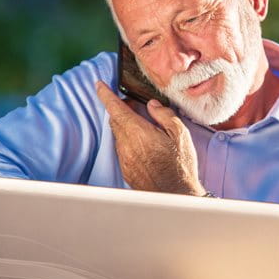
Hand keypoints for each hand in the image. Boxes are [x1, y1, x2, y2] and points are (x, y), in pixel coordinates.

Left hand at [95, 81, 204, 195]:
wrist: (174, 194)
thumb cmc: (180, 165)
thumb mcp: (180, 134)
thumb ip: (164, 115)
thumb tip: (152, 105)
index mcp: (138, 132)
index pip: (115, 108)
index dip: (105, 95)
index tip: (99, 85)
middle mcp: (126, 144)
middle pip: (116, 120)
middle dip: (121, 109)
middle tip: (134, 104)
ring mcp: (124, 158)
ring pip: (119, 134)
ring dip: (126, 126)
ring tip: (144, 126)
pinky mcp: (126, 168)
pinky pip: (123, 148)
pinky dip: (129, 140)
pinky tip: (145, 145)